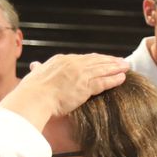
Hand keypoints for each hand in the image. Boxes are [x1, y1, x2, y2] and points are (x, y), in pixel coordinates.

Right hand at [0, 53, 128, 129]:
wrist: (34, 98)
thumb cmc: (30, 91)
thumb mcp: (34, 75)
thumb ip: (38, 70)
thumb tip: (35, 66)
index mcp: (60, 60)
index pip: (82, 58)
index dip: (94, 59)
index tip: (102, 59)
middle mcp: (72, 64)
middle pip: (96, 60)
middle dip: (109, 60)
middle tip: (120, 61)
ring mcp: (80, 74)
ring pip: (102, 69)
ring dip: (116, 67)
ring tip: (126, 67)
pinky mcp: (85, 86)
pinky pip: (104, 81)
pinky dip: (114, 79)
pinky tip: (123, 78)